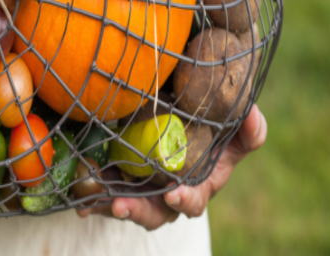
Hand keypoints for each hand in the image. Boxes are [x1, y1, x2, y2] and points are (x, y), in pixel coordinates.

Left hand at [77, 104, 267, 229]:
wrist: (183, 117)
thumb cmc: (212, 130)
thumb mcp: (233, 131)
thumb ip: (248, 129)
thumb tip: (251, 116)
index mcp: (198, 185)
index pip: (192, 200)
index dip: (185, 200)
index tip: (174, 194)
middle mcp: (168, 193)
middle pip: (155, 212)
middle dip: (139, 211)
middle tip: (122, 205)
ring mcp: (142, 188)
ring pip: (126, 204)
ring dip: (109, 205)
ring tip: (92, 203)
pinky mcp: (119, 178)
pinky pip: (105, 191)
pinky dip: (92, 196)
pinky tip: (78, 197)